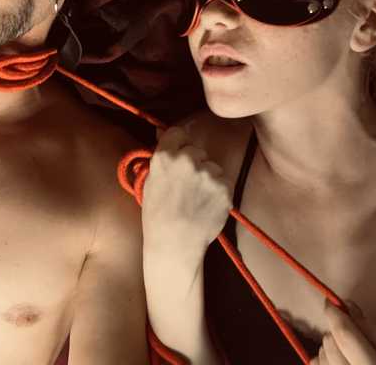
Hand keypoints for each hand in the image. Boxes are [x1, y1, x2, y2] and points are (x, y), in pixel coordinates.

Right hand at [142, 126, 232, 255]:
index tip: (178, 156)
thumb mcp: (150, 181)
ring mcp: (208, 173)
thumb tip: (163, 132)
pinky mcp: (225, 187)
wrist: (175, 243)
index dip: (179, 144)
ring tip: (197, 199)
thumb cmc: (157, 215)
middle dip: (194, 163)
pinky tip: (206, 206)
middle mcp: (187, 160)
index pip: (178, 132)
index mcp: (165, 156)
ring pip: (213, 166)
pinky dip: (219, 192)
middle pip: (197, 150)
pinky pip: (224, 182)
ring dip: (208, 178)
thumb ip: (161, 157)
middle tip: (187, 185)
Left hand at [311, 300, 375, 364]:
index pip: (345, 335)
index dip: (335, 314)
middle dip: (337, 333)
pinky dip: (323, 359)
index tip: (330, 301)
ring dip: (330, 347)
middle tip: (352, 337)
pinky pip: (315, 364)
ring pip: (320, 354)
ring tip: (348, 353)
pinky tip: (338, 362)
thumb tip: (347, 306)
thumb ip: (372, 330)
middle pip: (330, 343)